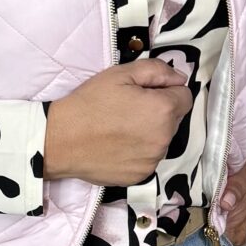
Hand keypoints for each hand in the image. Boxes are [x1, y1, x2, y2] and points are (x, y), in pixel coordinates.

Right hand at [44, 58, 191, 185]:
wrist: (61, 140)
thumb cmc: (89, 103)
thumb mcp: (121, 74)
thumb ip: (156, 71)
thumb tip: (179, 78)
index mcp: (163, 110)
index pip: (185, 96)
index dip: (166, 91)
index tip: (144, 93)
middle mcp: (164, 138)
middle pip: (174, 120)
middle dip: (159, 112)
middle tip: (129, 109)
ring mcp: (153, 160)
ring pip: (162, 140)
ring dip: (150, 133)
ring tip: (121, 128)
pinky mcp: (140, 175)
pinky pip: (149, 158)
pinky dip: (139, 151)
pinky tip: (118, 145)